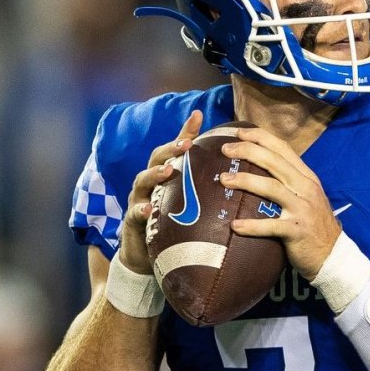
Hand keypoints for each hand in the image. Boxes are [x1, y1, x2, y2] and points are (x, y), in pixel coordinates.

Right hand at [118, 111, 202, 273]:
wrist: (146, 254)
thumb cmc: (172, 223)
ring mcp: (138, 198)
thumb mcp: (189, 203)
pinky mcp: (131, 220)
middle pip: (157, 157)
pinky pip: (134, 213)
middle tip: (187, 143)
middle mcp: (150, 181)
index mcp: (165, 174)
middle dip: (171, 148)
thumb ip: (205, 186)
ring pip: (142, 180)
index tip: (199, 116)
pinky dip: (140, 210)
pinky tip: (148, 209)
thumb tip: (238, 173)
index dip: (186, 130)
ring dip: (154, 174)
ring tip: (167, 170)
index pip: (176, 148)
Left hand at [219, 127, 341, 280]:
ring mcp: (302, 209)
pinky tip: (234, 226)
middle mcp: (305, 188)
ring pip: (271, 188)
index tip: (239, 131)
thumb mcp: (306, 196)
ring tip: (224, 180)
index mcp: (306, 177)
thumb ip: (288, 182)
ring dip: (245, 181)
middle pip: (274, 162)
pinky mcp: (297, 231)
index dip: (260, 137)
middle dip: (248, 151)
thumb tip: (259, 169)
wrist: (333, 254)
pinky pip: (271, 226)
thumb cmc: (313, 225)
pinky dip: (252, 226)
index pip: (283, 149)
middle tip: (225, 149)